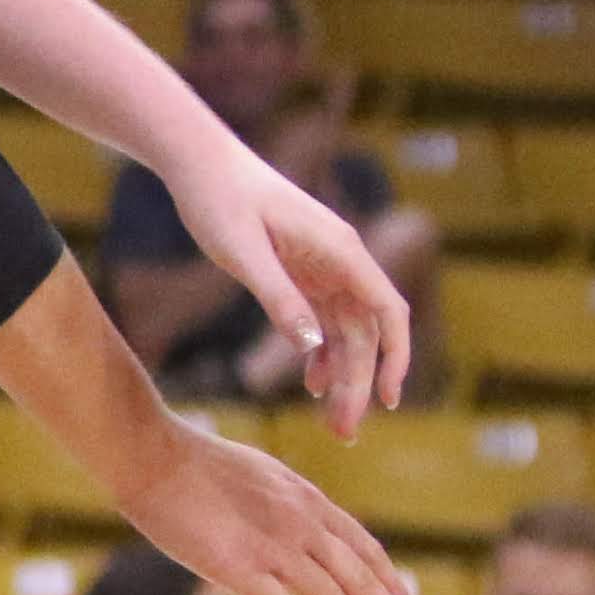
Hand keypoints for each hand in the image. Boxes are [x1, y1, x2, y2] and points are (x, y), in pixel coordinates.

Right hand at [114, 421, 420, 594]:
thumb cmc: (193, 460)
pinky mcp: (239, 568)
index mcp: (308, 499)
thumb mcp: (260, 473)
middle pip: (360, 579)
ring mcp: (273, 547)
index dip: (391, 581)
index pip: (365, 547)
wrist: (154, 456)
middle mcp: (302, 524)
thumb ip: (285, 503)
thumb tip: (298, 522)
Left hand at [154, 133, 411, 433]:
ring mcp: (323, 265)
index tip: (389, 400)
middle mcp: (341, 259)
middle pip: (366, 332)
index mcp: (340, 251)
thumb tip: (314, 345)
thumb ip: (277, 297)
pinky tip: (311, 382)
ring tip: (332, 421)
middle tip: (344, 433)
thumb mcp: (242, 253)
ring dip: (343, 374)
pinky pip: (324, 318)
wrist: (199, 162)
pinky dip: (322, 351)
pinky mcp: (302, 269)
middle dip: (359, 383)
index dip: (395, 357)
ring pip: (347, 330)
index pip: (387, 311)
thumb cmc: (219, 200)